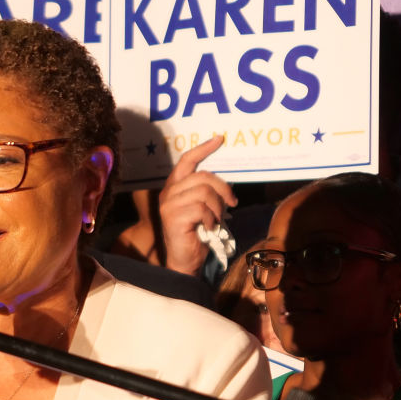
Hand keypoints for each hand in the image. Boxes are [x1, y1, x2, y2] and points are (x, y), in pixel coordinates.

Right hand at [158, 135, 236, 275]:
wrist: (185, 261)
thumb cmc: (195, 234)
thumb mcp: (202, 208)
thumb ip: (205, 192)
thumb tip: (224, 183)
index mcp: (174, 187)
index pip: (187, 160)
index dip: (203, 148)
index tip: (220, 139)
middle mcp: (168, 192)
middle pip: (203, 176)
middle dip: (223, 189)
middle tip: (232, 202)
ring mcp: (168, 205)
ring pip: (204, 192)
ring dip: (218, 207)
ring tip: (216, 220)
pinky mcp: (173, 217)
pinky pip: (201, 208)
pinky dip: (211, 219)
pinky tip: (208, 228)